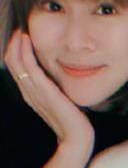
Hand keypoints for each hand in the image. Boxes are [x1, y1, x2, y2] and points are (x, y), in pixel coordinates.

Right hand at [4, 31, 93, 151]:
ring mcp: (34, 92)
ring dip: (17, 44)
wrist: (76, 138)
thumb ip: (54, 87)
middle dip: (14, 44)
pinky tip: (28, 40)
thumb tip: (57, 75)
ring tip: (23, 31)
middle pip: (11, 62)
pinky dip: (25, 51)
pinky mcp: (44, 92)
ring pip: (16, 62)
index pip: (16, 67)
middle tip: (21, 29)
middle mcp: (29, 92)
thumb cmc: (73, 119)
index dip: (16, 50)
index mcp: (31, 93)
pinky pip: (29, 67)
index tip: (24, 36)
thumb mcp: (60, 99)